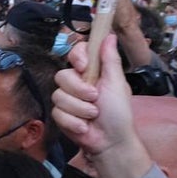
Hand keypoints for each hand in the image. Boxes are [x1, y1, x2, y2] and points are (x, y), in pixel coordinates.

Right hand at [52, 35, 136, 158]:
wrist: (111, 141)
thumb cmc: (119, 113)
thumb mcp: (117, 83)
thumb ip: (111, 60)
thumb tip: (110, 35)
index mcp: (92, 72)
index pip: (76, 53)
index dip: (77, 57)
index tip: (84, 67)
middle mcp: (77, 83)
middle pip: (62, 75)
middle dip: (79, 90)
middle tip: (95, 98)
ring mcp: (67, 99)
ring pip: (59, 95)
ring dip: (79, 108)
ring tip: (93, 116)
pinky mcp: (60, 115)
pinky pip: (57, 112)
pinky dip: (73, 121)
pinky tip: (84, 126)